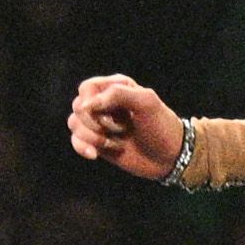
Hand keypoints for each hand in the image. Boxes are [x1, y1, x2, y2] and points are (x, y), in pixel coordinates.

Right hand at [70, 72, 186, 174]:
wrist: (170, 157)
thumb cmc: (161, 126)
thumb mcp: (146, 102)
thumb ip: (118, 94)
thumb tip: (87, 105)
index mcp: (116, 88)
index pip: (87, 88)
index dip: (91, 102)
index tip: (107, 115)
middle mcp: (104, 103)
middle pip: (78, 106)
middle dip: (94, 122)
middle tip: (120, 130)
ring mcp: (100, 124)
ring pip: (74, 123)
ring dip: (91, 136)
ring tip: (114, 144)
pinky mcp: (98, 143)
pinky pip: (76, 141)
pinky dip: (82, 147)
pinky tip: (95, 155)